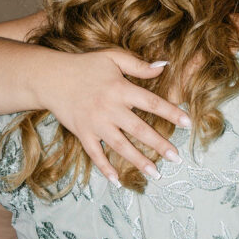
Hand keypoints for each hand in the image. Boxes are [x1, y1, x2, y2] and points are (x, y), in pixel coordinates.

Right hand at [45, 48, 190, 182]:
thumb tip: (164, 66)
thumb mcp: (112, 57)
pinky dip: (105, 168)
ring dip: (139, 161)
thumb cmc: (85, 66)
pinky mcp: (83, 134)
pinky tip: (117, 180)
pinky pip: (95, 154)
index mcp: (121, 89)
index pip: (152, 103)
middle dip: (160, 144)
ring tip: (156, 173)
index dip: (171, 113)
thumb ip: (138, 64)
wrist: (50, 77)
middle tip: (177, 158)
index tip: (188, 124)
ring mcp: (96, 124)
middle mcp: (110, 109)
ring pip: (121, 146)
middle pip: (139, 129)